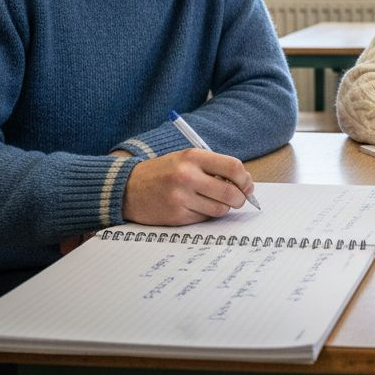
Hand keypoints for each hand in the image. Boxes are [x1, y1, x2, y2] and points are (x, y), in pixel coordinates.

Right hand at [122, 148, 254, 225]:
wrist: (126, 188)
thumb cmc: (162, 172)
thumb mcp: (185, 159)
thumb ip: (212, 167)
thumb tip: (243, 184)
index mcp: (192, 157)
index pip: (233, 167)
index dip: (245, 179)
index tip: (247, 186)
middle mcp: (187, 176)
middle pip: (230, 192)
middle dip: (240, 199)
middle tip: (238, 200)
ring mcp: (181, 197)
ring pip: (220, 209)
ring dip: (222, 208)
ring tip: (212, 201)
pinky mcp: (177, 215)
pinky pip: (204, 218)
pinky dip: (205, 214)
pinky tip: (194, 207)